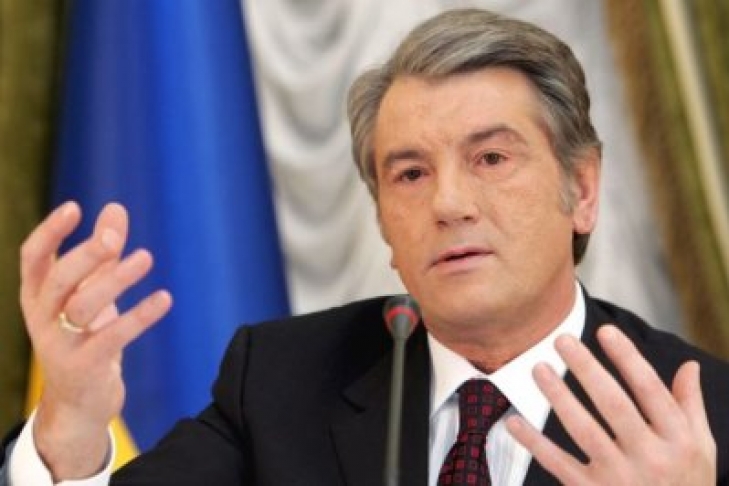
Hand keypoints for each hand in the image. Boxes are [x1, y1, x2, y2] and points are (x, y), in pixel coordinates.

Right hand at [20, 201, 171, 479]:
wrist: (78, 403)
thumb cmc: (84, 337)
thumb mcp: (89, 292)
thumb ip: (102, 253)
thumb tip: (116, 208)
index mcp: (37, 295)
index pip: (33, 257)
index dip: (50, 232)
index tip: (74, 208)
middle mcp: (42, 317)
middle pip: (59, 279)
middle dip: (86, 255)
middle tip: (114, 237)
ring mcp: (61, 344)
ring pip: (84, 306)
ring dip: (115, 280)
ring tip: (146, 257)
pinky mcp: (85, 366)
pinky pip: (114, 337)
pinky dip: (140, 316)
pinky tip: (165, 298)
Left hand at [506, 325, 715, 484]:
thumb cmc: (687, 483)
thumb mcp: (701, 448)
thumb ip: (689, 406)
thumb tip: (689, 365)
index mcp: (678, 440)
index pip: (650, 390)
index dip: (627, 358)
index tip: (604, 330)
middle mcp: (650, 458)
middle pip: (614, 405)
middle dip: (586, 369)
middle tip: (561, 340)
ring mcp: (620, 478)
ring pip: (584, 430)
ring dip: (558, 397)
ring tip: (538, 369)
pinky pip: (559, 465)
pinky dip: (535, 444)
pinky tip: (514, 422)